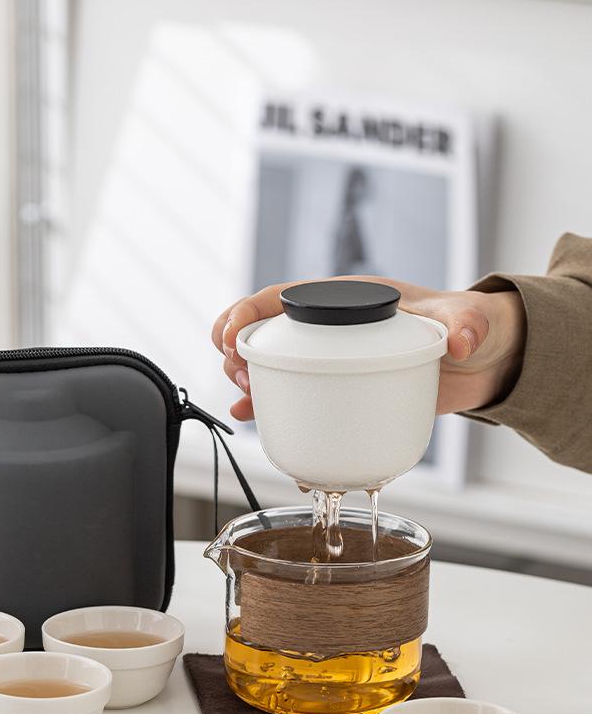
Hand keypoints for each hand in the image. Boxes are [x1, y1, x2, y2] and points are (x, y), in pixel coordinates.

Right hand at [211, 276, 525, 420]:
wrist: (484, 362)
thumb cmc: (471, 328)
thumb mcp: (468, 322)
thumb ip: (464, 325)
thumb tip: (459, 342)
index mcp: (350, 299)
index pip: (284, 296)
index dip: (247, 312)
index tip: (229, 335)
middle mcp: (333, 327)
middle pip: (266, 332)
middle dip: (238, 350)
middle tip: (239, 377)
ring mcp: (333, 359)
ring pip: (273, 363)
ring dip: (247, 377)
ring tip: (244, 399)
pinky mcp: (342, 389)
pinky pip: (294, 394)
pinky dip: (267, 405)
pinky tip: (249, 418)